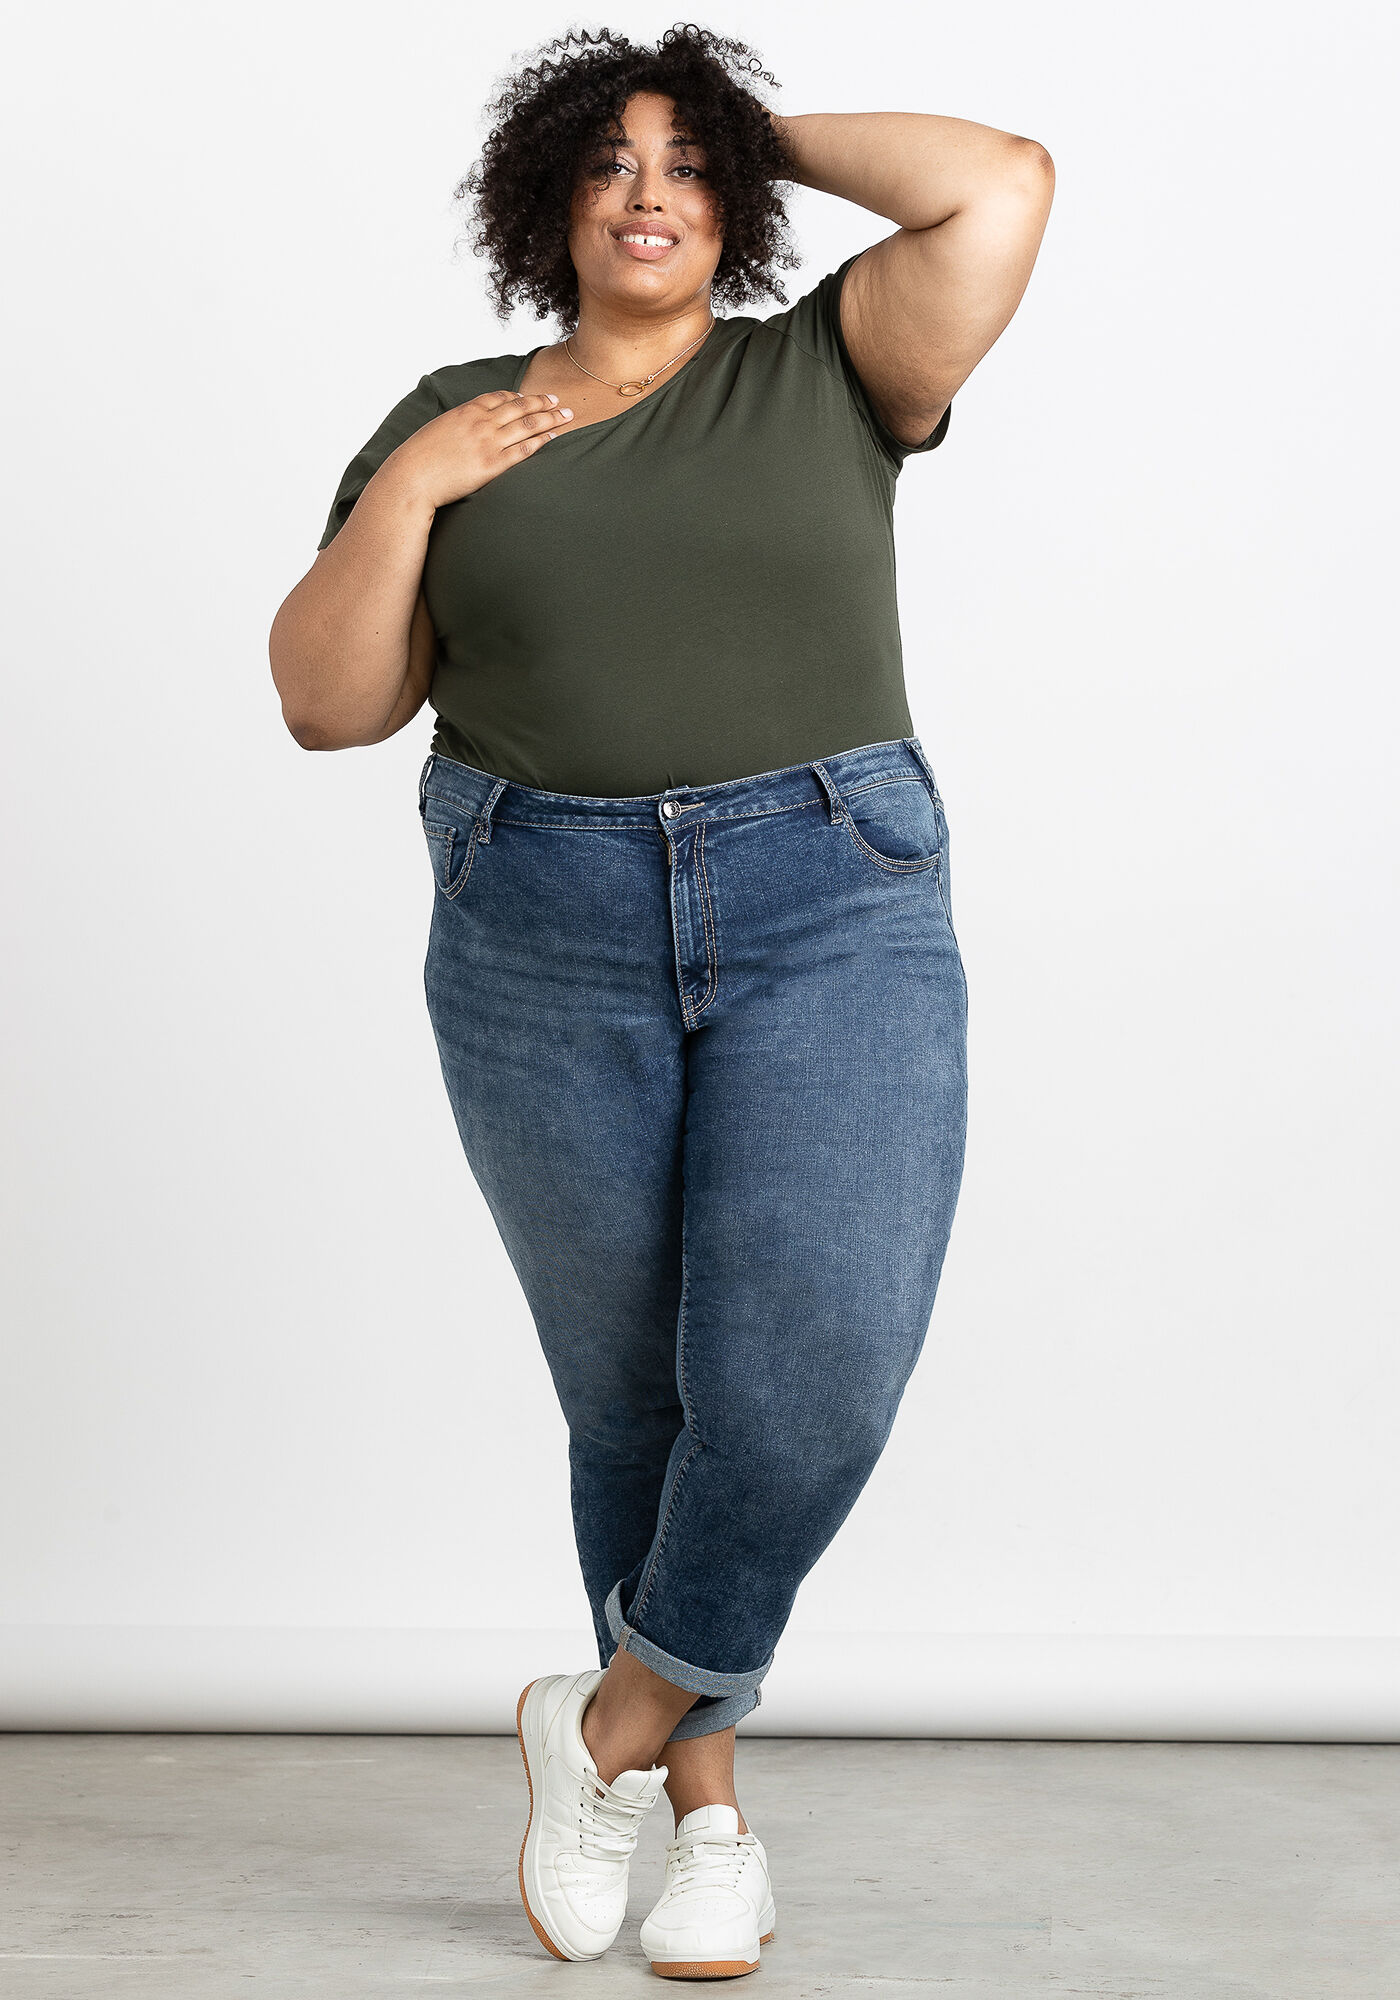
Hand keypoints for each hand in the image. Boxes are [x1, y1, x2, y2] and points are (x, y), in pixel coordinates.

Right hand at [392, 390, 573, 508]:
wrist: (412, 477)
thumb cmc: (419, 458)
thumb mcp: (438, 429)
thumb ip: (458, 425)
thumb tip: (466, 426)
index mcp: (466, 411)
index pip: (499, 397)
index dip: (518, 396)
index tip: (531, 396)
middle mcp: (480, 422)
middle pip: (519, 407)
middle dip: (542, 402)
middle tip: (558, 401)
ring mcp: (488, 443)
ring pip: (527, 425)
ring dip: (550, 418)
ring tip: (567, 415)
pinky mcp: (492, 464)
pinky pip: (524, 449)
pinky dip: (542, 440)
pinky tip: (554, 436)